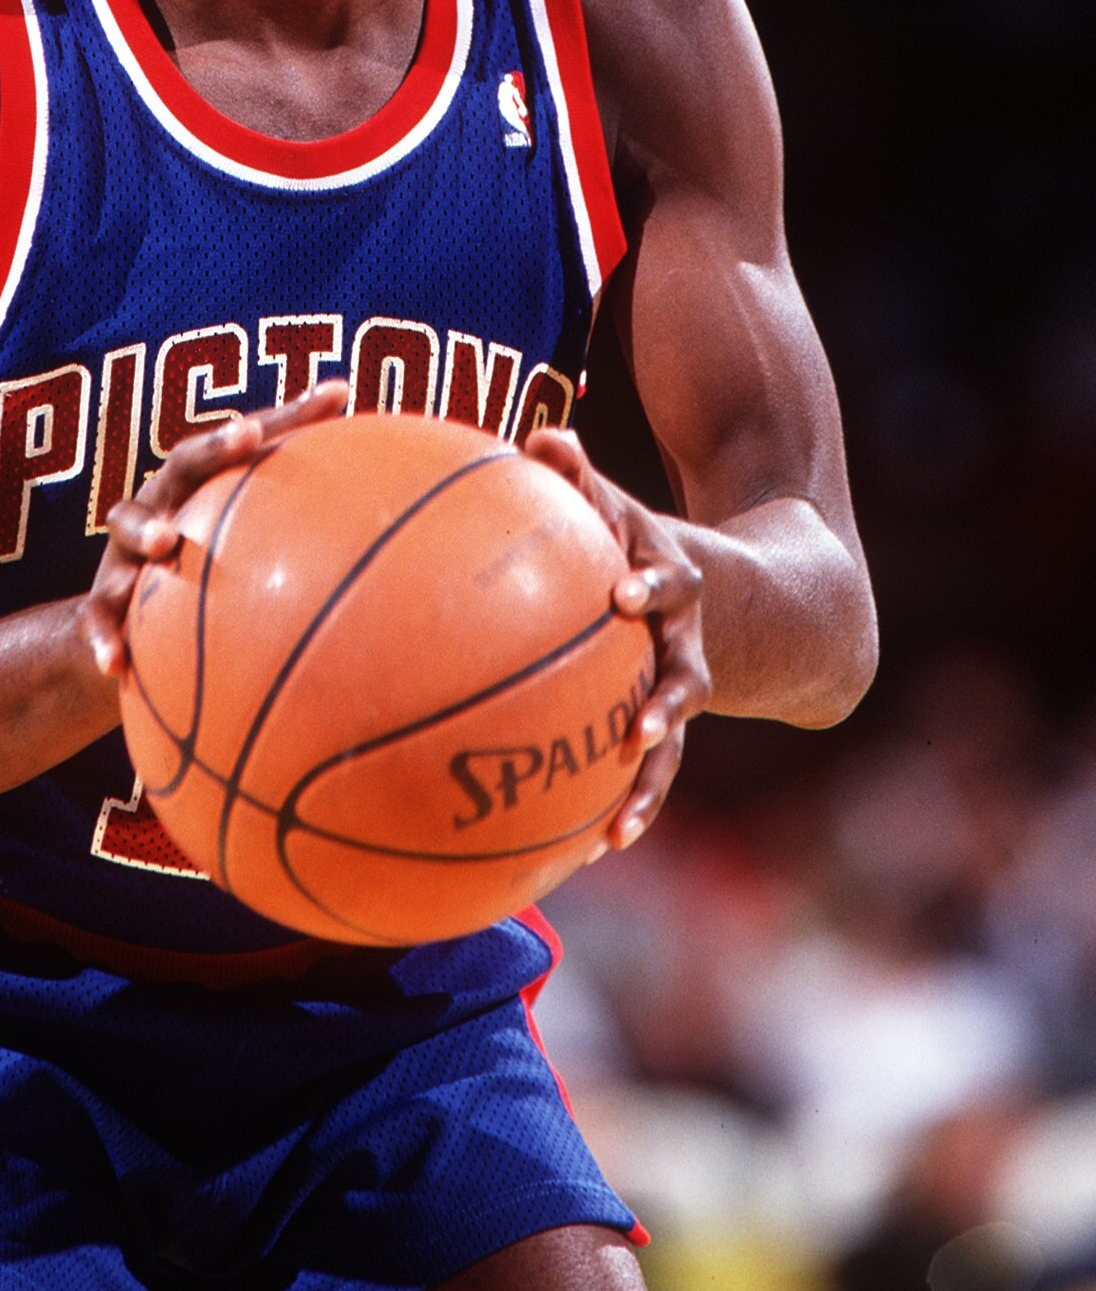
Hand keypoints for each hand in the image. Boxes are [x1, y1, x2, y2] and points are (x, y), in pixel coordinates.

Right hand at [80, 381, 349, 678]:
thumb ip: (287, 439)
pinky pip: (97, 625)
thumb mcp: (241, 489)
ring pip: (118, 557)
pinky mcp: (103, 608)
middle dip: (159, 509)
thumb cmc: (207, 526)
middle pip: (148, 499)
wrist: (139, 597)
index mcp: (179, 487)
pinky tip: (117, 666)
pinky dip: (105, 643)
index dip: (222, 443)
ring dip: (136, 553)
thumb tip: (342, 386)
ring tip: (160, 552)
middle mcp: (146, 514)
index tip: (251, 432)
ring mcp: (119, 561)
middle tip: (179, 524)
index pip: (199, 456)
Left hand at [523, 426, 710, 850]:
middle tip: (640, 730)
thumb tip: (541, 436)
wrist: (749, 599)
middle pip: (687, 677)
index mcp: (674, 584)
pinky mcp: (667, 730)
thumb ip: (580, 479)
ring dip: (649, 785)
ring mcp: (683, 692)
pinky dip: (624, 809)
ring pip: (673, 746)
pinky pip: (648, 776)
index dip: (653, 583)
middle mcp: (688, 645)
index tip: (625, 593)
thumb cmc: (644, 546)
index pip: (671, 580)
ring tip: (620, 828)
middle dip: (667, 703)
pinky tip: (589, 854)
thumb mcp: (622, 510)